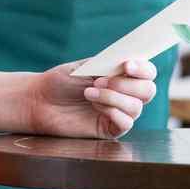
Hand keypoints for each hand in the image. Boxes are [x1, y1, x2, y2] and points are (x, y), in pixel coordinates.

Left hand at [29, 58, 159, 138]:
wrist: (41, 100)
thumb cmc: (63, 81)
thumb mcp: (86, 66)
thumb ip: (109, 64)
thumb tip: (130, 59)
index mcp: (123, 75)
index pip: (148, 72)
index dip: (143, 69)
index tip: (126, 65)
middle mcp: (126, 93)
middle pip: (148, 90)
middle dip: (126, 84)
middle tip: (100, 81)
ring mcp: (119, 112)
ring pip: (136, 107)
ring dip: (113, 97)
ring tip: (89, 93)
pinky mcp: (111, 129)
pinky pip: (126, 123)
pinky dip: (112, 112)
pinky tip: (94, 106)